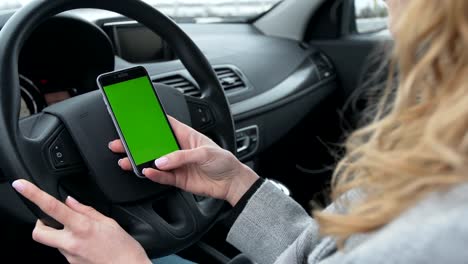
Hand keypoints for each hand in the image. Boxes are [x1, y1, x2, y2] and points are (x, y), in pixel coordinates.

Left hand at [11, 180, 150, 263]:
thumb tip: (70, 201)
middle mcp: (71, 243)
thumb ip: (87, 210)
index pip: (51, 207)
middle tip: (52, 220)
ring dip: (61, 235)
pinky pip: (65, 251)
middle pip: (38, 232)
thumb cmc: (124, 248)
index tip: (21, 186)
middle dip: (40, 224)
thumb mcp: (109, 222)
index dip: (33, 195)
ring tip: (84, 235)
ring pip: (53, 242)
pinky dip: (72, 244)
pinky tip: (88, 245)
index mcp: (82, 227)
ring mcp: (69, 256)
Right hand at [109, 116, 258, 205]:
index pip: (165, 125)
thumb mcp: (204, 153)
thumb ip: (182, 156)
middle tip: (121, 144)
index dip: (152, 122)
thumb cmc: (224, 161)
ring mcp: (177, 165)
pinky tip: (145, 171)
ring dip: (140, 161)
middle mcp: (179, 149)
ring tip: (127, 160)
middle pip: (154, 145)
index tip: (135, 121)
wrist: (232, 183)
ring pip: (154, 162)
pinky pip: (162, 177)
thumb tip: (162, 160)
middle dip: (137, 144)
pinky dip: (153, 175)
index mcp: (186, 135)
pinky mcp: (178, 179)